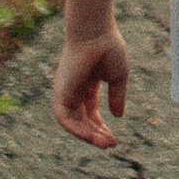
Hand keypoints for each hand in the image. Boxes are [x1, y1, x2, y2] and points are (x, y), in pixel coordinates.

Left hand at [53, 25, 129, 150]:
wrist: (96, 33)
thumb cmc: (108, 48)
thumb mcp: (117, 77)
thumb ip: (117, 96)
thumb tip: (118, 116)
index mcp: (87, 85)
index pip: (91, 112)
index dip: (101, 127)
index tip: (113, 138)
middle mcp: (74, 91)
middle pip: (82, 120)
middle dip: (96, 134)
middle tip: (111, 144)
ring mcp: (65, 92)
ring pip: (73, 123)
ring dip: (88, 135)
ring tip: (105, 143)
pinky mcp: (60, 93)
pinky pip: (64, 118)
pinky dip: (76, 129)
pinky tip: (91, 136)